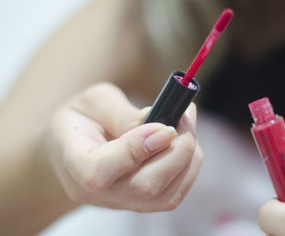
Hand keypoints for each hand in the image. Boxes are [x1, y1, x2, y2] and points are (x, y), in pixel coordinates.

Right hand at [45, 82, 202, 211]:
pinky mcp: (141, 205)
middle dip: (177, 150)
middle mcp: (98, 193)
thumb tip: (159, 126)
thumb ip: (122, 113)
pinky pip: (174, 195)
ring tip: (187, 126)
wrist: (74, 148)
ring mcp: (121, 203)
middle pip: (145, 186)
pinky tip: (184, 143)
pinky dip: (189, 167)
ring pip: (166, 195)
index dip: (136, 149)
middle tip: (185, 116)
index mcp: (74, 164)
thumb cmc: (82, 119)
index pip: (99, 171)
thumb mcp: (94, 101)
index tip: (164, 126)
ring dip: (188, 158)